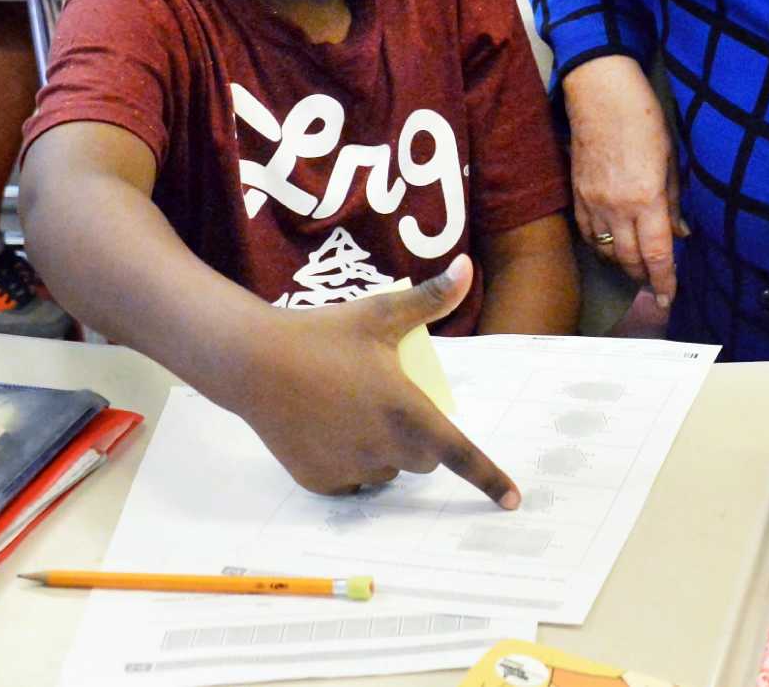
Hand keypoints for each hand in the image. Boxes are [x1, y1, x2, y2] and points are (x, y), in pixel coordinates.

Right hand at [236, 256, 521, 501]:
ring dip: (387, 453)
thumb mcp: (381, 312)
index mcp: (407, 411)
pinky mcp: (321, 482)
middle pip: (424, 459)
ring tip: (355, 413)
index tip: (513, 501)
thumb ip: (430, 299)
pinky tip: (329, 431)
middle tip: (393, 402)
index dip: (489, 478)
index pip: (459, 452)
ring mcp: (351, 469)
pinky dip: (351, 465)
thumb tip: (467, 267)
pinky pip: (352, 482)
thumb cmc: (324, 334)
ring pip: (388, 472)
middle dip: (422, 439)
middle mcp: (384, 448)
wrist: (255, 361)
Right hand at [563, 55, 687, 307]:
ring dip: (622, 263)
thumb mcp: (670, 158)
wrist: (600, 91)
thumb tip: (681, 233)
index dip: (664, 281)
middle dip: (644, 276)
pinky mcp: (576, 193)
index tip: (668, 299)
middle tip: (655, 285)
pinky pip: (586, 233)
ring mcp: (592, 202)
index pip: (657, 254)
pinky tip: (609, 246)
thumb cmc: (643, 117)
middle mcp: (616, 207)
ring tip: (636, 267)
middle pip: (629, 259)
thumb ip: (674, 201)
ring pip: (605, 250)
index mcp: (646, 198)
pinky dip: (599, 246)